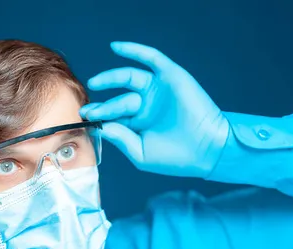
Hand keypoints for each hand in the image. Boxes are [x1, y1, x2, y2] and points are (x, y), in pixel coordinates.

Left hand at [81, 41, 229, 178]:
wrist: (207, 149)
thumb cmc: (175, 157)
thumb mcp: (141, 153)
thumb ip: (121, 139)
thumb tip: (101, 126)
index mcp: (139, 123)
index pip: (114, 116)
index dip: (99, 116)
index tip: (84, 119)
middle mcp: (146, 104)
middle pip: (119, 100)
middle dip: (103, 106)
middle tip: (89, 109)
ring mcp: (157, 90)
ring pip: (129, 78)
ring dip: (110, 77)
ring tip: (95, 83)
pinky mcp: (170, 77)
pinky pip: (151, 59)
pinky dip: (134, 50)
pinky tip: (115, 47)